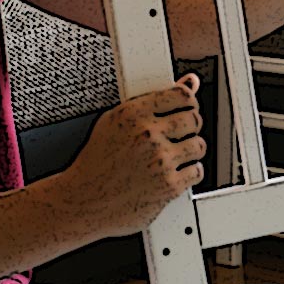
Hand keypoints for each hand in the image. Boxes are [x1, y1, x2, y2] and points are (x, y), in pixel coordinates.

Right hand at [64, 74, 207, 239]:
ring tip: (174, 155)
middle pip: (194, 119)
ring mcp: (160, 161)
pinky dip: (189, 173)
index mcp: (133, 114)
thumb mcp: (115, 121)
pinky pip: (196, 171)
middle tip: (181, 133)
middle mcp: (147, 135)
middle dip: (190, 126)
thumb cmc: (96, 163)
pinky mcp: (169, 186)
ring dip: (191, 150)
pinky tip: (173, 172)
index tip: (187, 107)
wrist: (84, 201)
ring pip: (199, 145)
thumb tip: (188, 82)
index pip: (181, 95)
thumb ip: (152, 101)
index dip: (188, 101)